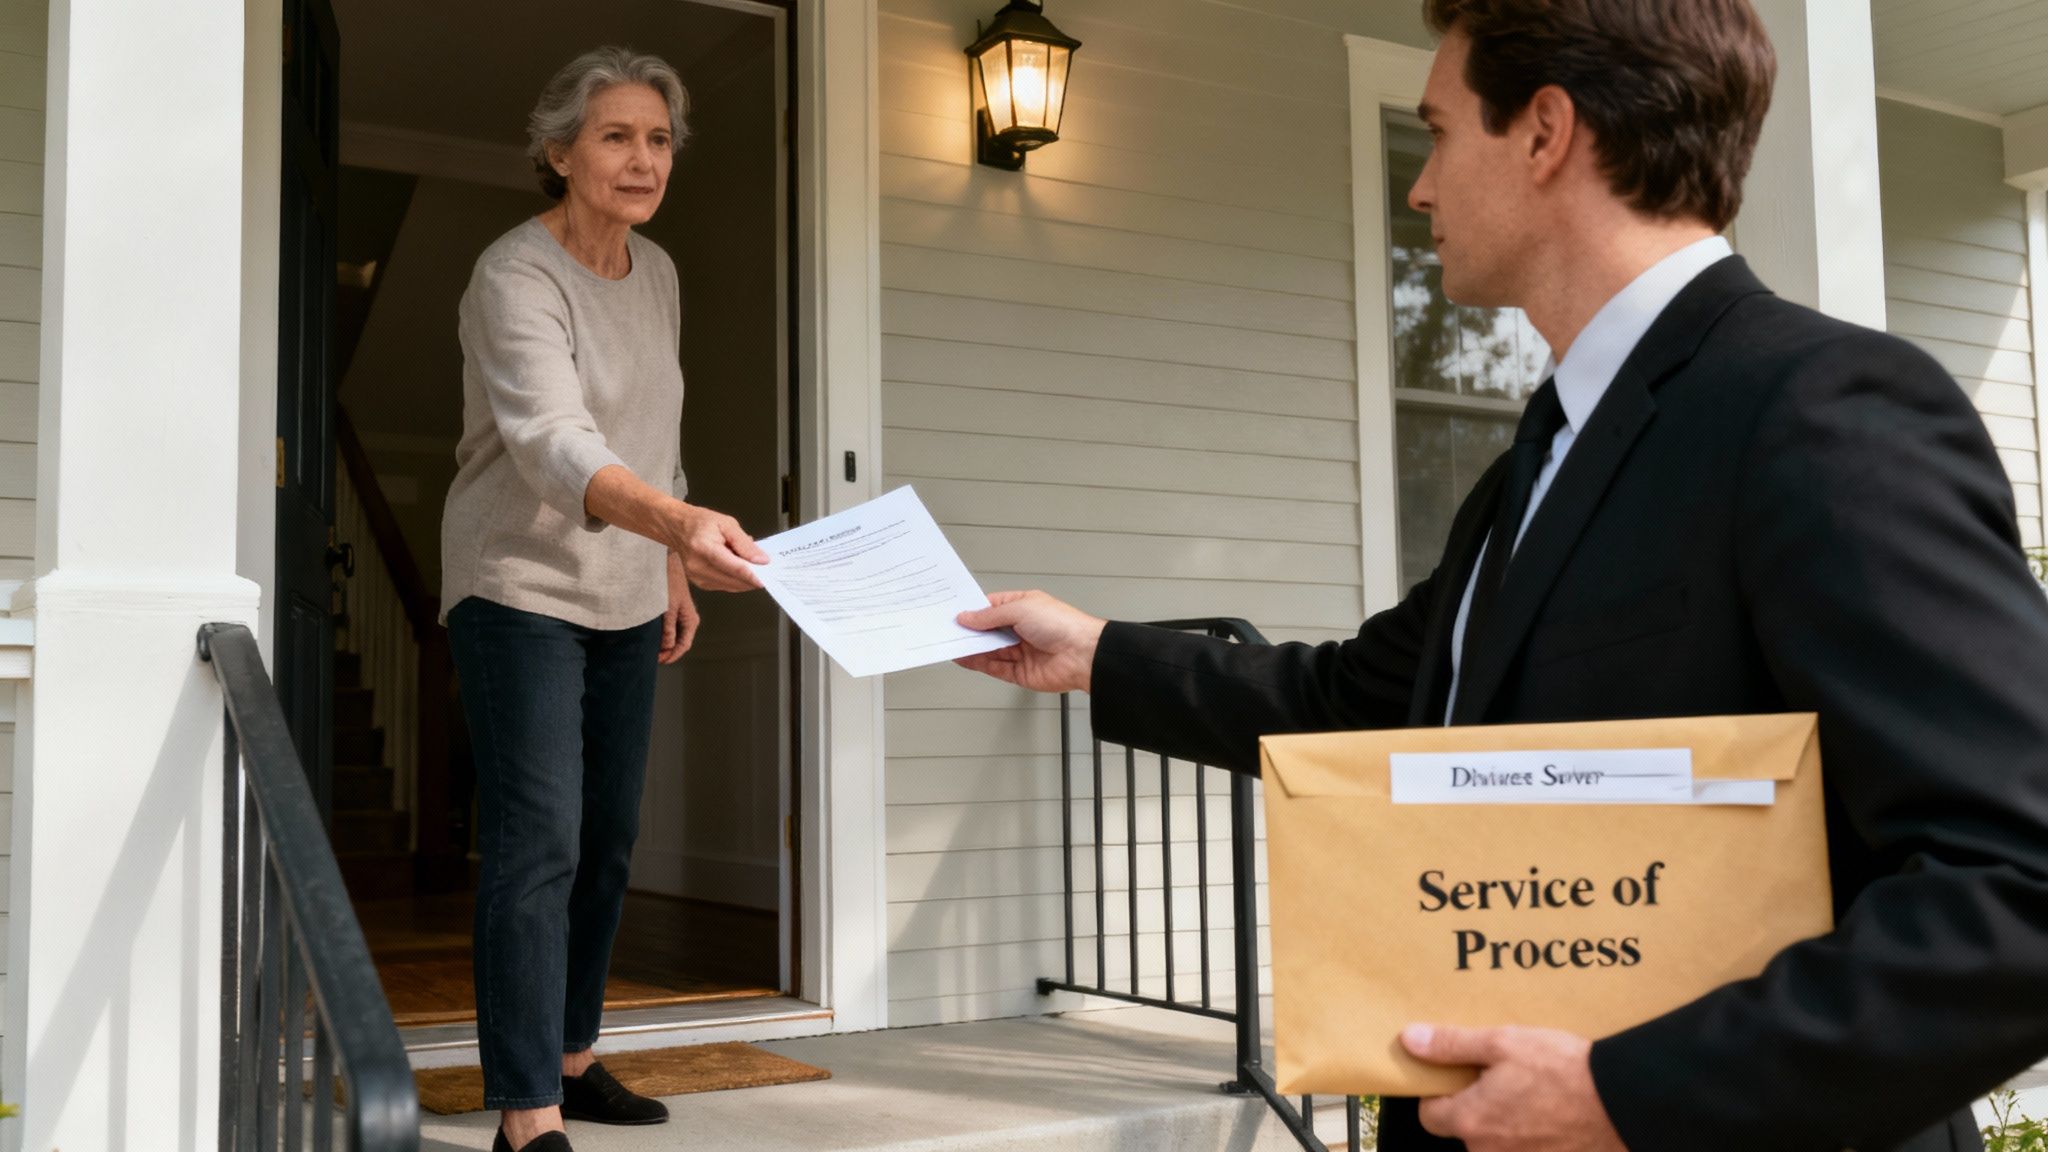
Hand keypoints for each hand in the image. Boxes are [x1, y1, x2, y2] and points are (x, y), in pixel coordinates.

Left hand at [660, 553, 698, 664]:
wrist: (666, 563)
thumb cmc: (668, 582)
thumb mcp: (667, 608)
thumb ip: (668, 629)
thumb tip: (667, 647)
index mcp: (691, 620)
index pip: (683, 645)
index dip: (672, 656)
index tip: (660, 661)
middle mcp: (689, 619)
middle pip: (680, 642)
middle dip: (668, 652)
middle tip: (654, 657)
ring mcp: (682, 614)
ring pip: (676, 635)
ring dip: (665, 644)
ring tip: (653, 649)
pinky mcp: (675, 609)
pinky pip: (672, 627)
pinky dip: (664, 634)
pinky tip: (655, 635)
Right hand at [665, 500, 768, 591]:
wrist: (677, 528)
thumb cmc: (700, 522)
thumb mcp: (727, 524)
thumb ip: (744, 543)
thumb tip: (761, 559)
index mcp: (704, 548)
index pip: (732, 567)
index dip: (751, 575)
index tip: (766, 579)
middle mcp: (698, 566)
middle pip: (733, 580)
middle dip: (752, 578)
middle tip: (766, 570)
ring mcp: (697, 577)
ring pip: (731, 586)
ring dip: (745, 580)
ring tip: (751, 565)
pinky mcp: (700, 583)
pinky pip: (725, 587)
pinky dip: (736, 580)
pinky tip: (739, 569)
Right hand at [954, 590, 1106, 693]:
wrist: (1083, 655)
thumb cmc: (1063, 625)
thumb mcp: (1020, 609)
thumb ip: (990, 616)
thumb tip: (968, 617)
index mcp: (1024, 607)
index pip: (992, 607)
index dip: (974, 610)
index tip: (955, 613)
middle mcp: (1022, 629)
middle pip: (989, 630)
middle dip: (970, 631)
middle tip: (949, 630)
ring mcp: (1021, 651)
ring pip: (989, 650)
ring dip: (971, 647)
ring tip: (951, 644)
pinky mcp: (1020, 672)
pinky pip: (994, 667)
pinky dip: (978, 663)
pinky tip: (964, 658)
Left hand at [1401, 1024, 1624, 1151]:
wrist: (1622, 1101)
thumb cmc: (1562, 1070)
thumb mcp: (1502, 1043)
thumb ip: (1452, 1045)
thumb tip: (1410, 1040)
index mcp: (1471, 1121)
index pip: (1430, 1115)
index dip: (1440, 1093)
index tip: (1459, 1076)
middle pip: (1465, 1130)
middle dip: (1478, 1107)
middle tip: (1504, 1078)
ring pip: (1497, 1143)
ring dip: (1508, 1123)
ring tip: (1534, 1094)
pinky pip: (1527, 1150)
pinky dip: (1534, 1136)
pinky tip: (1552, 1115)